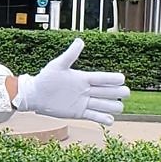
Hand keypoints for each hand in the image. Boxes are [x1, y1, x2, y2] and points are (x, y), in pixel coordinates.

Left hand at [15, 38, 129, 124]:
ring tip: (118, 107)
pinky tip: (110, 120)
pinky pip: (95, 116)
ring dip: (113, 106)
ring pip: (105, 105)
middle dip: (118, 92)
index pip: (103, 78)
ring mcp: (85, 102)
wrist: (36, 95)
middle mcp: (87, 90)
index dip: (113, 78)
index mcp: (84, 78)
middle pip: (109, 92)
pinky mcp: (80, 113)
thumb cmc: (46, 78)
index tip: (122, 78)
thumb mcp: (57, 65)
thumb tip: (80, 41)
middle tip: (124, 93)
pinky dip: (104, 119)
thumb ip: (70, 55)